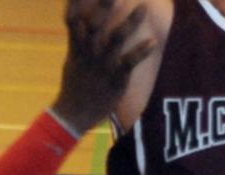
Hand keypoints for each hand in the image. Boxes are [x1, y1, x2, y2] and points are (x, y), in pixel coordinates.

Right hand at [52, 0, 154, 133]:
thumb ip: (76, 38)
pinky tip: (153, 42)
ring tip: (143, 8)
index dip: (77, 1)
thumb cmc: (75, 84)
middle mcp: (89, 51)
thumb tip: (76, 22)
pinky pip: (129, 63)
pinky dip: (142, 52)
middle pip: (96, 21)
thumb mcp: (72, 58)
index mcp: (77, 45)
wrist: (74, 113)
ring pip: (116, 38)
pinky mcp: (115, 78)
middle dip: (105, 3)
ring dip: (131, 22)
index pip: (73, 16)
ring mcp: (102, 64)